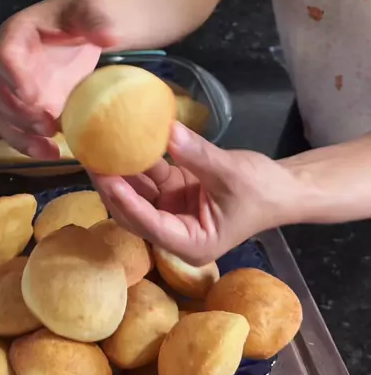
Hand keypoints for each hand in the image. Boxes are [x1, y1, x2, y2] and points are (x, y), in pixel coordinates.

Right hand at [0, 0, 123, 158]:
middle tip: (47, 125)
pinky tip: (54, 154)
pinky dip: (33, 143)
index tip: (33, 96)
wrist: (99, 22)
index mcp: (19, 32)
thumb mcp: (95, 7)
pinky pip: (23, 127)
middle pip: (2, 90)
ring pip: (6, 115)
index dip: (14, 76)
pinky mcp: (35, 104)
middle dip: (20, 112)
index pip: (6, 53)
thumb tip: (107, 37)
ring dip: (22, 135)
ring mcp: (21, 85)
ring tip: (48, 149)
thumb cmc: (91, 10)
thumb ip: (97, 19)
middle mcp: (12, 61)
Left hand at [90, 123, 308, 264]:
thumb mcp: (231, 172)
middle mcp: (175, 232)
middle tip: (91, 159)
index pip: (151, 225)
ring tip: (96, 147)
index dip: (127, 203)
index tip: (109, 180)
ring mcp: (172, 211)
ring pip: (137, 194)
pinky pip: (150, 177)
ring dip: (119, 172)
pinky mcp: (173, 193)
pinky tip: (120, 139)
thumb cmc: (262, 190)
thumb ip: (198, 154)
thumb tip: (167, 131)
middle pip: (135, 212)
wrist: (281, 188)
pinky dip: (137, 160)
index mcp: (191, 243)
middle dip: (113, 188)